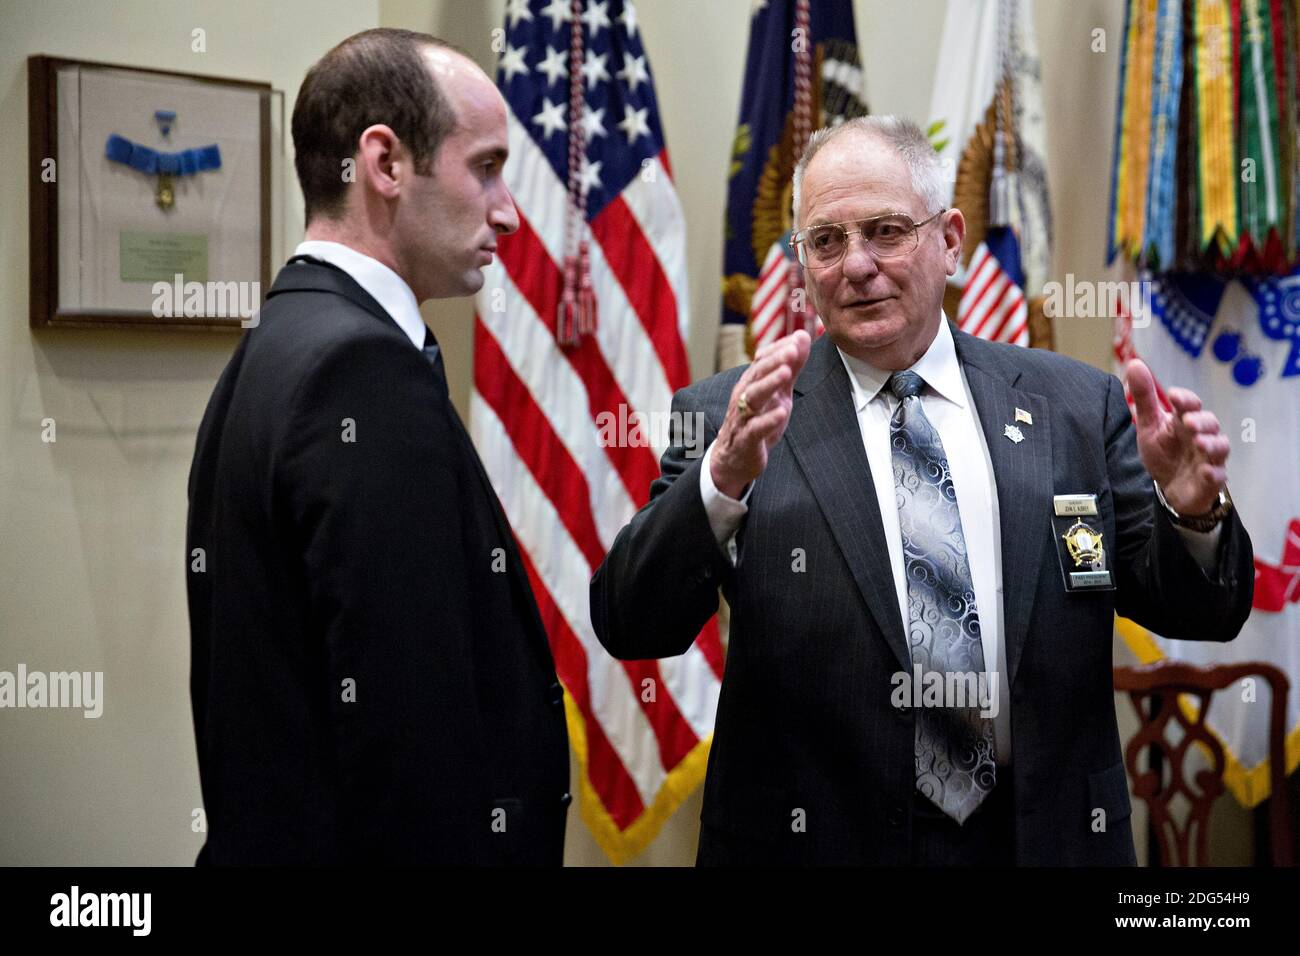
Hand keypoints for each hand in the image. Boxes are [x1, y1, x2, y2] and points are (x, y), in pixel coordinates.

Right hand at [710, 330, 811, 497]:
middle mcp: (744, 395)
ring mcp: (743, 417)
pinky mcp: (746, 439)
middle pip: (758, 374)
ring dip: (770, 383)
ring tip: (786, 372)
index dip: (779, 349)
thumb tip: (803, 338)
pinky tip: (781, 412)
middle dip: (776, 360)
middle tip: (793, 349)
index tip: (798, 338)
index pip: (763, 360)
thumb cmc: (757, 420)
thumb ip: (791, 367)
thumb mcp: (778, 393)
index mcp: (751, 383)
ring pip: (754, 396)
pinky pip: (755, 428)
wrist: (733, 458)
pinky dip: (768, 420)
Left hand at [1126, 358, 1228, 514]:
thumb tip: (1135, 363)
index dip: (1184, 399)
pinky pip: (1219, 476)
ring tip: (1199, 443)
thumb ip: (1144, 397)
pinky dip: (1214, 473)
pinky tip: (1206, 471)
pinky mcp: (1211, 480)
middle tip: (1188, 422)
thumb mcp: (1150, 425)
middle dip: (1201, 421)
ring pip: (1220, 447)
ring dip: (1212, 443)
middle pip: (1210, 423)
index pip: (1191, 404)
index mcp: (1185, 421)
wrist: (1169, 487)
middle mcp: (1201, 436)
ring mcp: (1209, 458)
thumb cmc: (1163, 452)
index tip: (1172, 396)